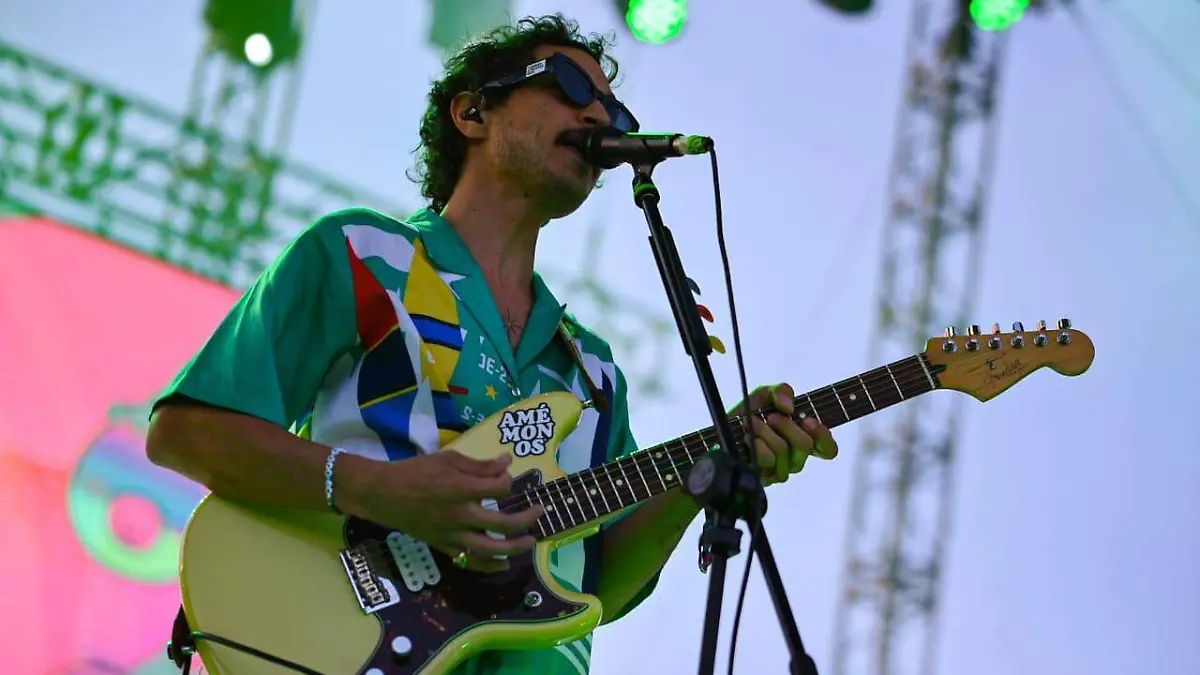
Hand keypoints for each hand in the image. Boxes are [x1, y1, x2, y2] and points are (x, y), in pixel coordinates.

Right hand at [345, 450, 543, 572]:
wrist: (383, 494)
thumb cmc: (416, 471)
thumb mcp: (449, 458)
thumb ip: (480, 465)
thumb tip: (507, 462)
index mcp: (461, 489)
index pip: (499, 490)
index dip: (508, 482)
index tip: (505, 478)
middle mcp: (459, 515)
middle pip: (502, 524)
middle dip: (526, 519)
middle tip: (539, 512)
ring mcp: (451, 535)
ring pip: (490, 549)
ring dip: (515, 548)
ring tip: (531, 543)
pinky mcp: (443, 546)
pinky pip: (470, 561)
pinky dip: (489, 565)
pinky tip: (504, 563)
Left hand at [732, 383, 837, 485]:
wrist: (722, 430)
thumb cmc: (749, 413)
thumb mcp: (767, 394)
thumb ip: (782, 392)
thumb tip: (788, 408)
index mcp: (803, 440)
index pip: (828, 449)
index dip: (823, 436)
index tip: (809, 421)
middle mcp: (795, 459)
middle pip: (805, 445)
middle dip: (787, 426)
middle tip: (771, 417)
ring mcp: (780, 470)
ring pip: (784, 451)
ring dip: (765, 432)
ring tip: (752, 423)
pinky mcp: (764, 477)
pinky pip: (767, 461)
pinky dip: (756, 444)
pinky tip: (746, 438)